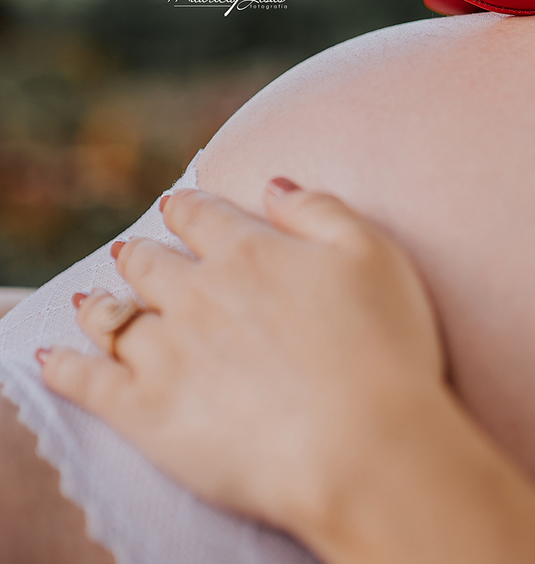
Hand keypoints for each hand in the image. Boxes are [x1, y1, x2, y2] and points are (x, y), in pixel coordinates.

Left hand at [38, 179, 444, 529]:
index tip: (179, 207)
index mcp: (251, 253)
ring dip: (103, 305)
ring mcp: (166, 353)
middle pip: (151, 263)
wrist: (363, 446)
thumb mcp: (376, 255)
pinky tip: (52, 358)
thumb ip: (320, 210)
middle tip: (134, 254)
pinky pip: (87, 380)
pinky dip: (64, 366)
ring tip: (95, 303)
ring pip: (115, 317)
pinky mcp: (145, 412)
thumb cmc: (385, 348)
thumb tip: (273, 185)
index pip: (203, 217)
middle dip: (141, 255)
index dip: (188, 209)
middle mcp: (198, 294)